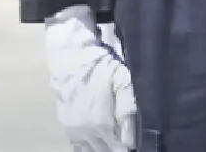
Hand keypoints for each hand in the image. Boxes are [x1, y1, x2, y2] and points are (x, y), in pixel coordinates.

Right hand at [44, 6, 136, 151]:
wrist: (71, 62)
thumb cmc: (102, 69)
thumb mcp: (122, 81)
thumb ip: (128, 108)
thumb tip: (133, 136)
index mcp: (102, 124)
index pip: (120, 146)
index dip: (130, 146)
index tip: (139, 145)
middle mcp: (87, 133)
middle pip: (106, 150)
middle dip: (117, 149)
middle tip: (128, 145)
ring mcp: (75, 131)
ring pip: (91, 150)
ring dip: (103, 149)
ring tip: (115, 145)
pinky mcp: (67, 127)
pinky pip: (77, 147)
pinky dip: (88, 149)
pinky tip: (97, 147)